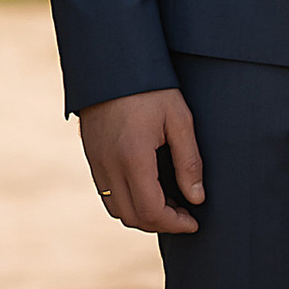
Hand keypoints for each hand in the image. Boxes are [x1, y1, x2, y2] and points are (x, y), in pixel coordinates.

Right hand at [79, 86, 203, 234]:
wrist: (111, 64)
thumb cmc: (151, 89)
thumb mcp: (179, 121)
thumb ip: (189, 162)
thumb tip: (197, 198)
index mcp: (133, 158)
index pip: (152, 211)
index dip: (175, 224)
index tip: (194, 222)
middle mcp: (110, 166)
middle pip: (133, 217)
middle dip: (161, 224)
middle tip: (185, 214)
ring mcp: (96, 163)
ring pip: (116, 209)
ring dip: (143, 214)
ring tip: (169, 202)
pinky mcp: (92, 157)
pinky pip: (107, 194)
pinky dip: (128, 202)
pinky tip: (148, 188)